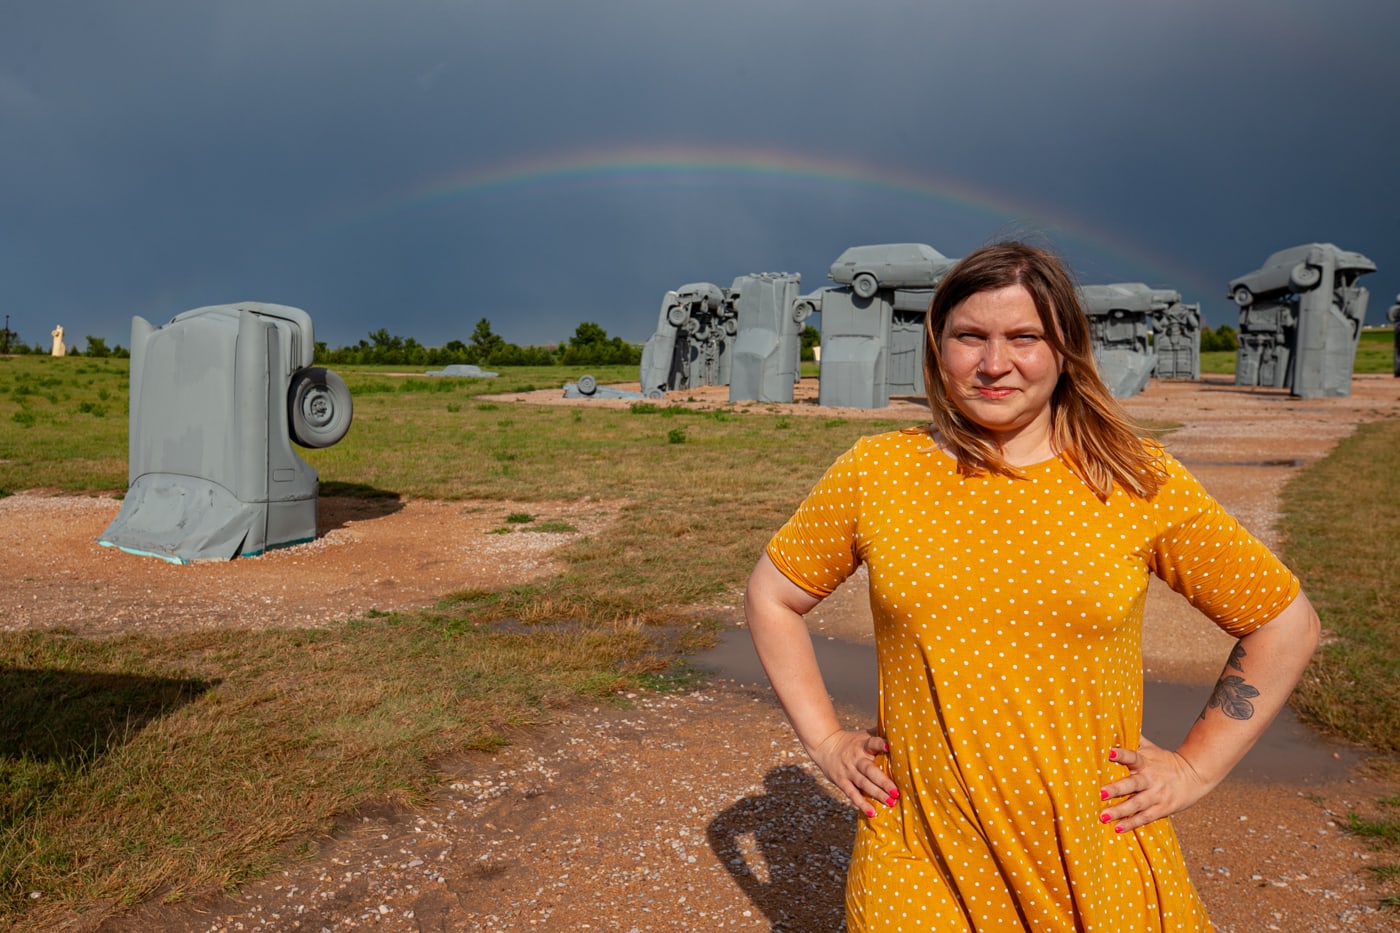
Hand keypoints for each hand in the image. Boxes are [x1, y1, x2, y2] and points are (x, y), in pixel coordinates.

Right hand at [806, 728, 898, 816]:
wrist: (824, 745)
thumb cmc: (851, 741)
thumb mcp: (863, 735)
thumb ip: (879, 733)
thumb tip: (898, 728)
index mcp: (862, 744)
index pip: (872, 743)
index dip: (880, 744)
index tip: (890, 746)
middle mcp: (856, 758)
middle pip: (869, 770)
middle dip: (883, 781)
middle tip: (896, 792)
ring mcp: (848, 771)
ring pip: (863, 784)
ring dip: (877, 794)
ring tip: (890, 803)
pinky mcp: (841, 781)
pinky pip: (852, 794)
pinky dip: (861, 803)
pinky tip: (872, 812)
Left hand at [1098, 736, 1214, 832]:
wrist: (1194, 775)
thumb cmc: (1164, 761)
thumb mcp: (1151, 748)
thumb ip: (1134, 739)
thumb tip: (1114, 722)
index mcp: (1146, 762)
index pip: (1132, 756)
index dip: (1121, 754)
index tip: (1109, 752)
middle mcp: (1150, 779)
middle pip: (1132, 784)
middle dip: (1117, 789)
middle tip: (1100, 793)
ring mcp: (1157, 795)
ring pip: (1136, 804)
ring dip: (1120, 811)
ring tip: (1103, 816)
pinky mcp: (1162, 809)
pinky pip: (1145, 817)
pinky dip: (1132, 823)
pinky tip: (1118, 828)